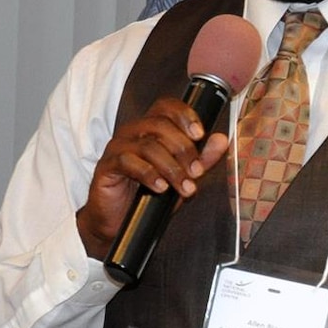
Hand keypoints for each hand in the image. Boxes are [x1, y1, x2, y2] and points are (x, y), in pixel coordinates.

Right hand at [75, 98, 230, 258]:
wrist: (119, 221)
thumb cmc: (148, 196)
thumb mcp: (183, 176)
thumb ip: (202, 159)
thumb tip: (221, 140)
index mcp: (150, 129)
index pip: (166, 107)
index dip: (185, 115)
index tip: (200, 135)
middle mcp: (133, 132)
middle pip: (160, 125)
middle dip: (184, 150)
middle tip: (196, 172)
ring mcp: (118, 147)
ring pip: (148, 145)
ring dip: (172, 168)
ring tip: (183, 187)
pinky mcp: (107, 165)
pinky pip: (129, 162)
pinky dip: (150, 175)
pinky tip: (160, 188)